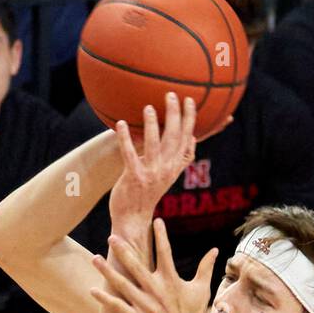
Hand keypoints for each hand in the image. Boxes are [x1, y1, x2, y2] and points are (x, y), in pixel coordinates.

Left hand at [90, 218, 215, 312]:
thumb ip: (205, 267)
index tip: (156, 220)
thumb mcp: (201, 290)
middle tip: (112, 237)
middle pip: (136, 266)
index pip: (165, 252)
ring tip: (95, 259)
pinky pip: (117, 306)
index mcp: (171, 281)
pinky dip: (104, 299)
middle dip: (123, 250)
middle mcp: (155, 290)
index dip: (161, 236)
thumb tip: (216, 249)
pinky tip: (92, 290)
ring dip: (107, 271)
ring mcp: (144, 305)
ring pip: (122, 284)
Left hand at [109, 92, 196, 233]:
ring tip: (149, 108)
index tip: (190, 101)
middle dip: (175, 116)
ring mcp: (150, 174)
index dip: (190, 121)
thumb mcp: (168, 175)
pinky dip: (125, 138)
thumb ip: (180, 158)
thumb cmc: (148, 193)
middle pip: (174, 139)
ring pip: (154, 146)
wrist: (133, 218)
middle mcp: (166, 170)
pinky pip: (130, 155)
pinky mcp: (134, 178)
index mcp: (174, 167)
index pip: (187, 140)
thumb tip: (193, 138)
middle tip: (172, 95)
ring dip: (152, 126)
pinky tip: (120, 123)